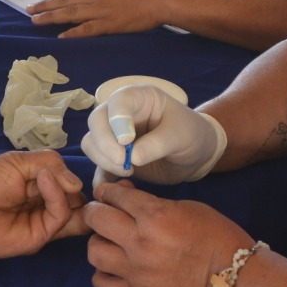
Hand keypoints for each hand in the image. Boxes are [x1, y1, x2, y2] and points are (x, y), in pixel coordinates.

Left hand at [0, 150, 88, 256]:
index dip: (76, 179)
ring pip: (76, 213)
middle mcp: (46, 209)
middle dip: (79, 189)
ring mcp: (44, 225)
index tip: (73, 169)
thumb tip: (77, 183)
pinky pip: (59, 216)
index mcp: (42, 191)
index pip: (73, 188)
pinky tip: (43, 181)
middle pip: (79, 203)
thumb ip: (51, 164)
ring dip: (72, 193)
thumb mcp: (19, 162)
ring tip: (55, 178)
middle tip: (66, 178)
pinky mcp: (39, 237)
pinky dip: (57, 195)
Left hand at [28, 0, 171, 37]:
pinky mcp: (109, 24)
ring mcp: (101, 10)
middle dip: (45, 5)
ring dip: (51, 17)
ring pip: (70, 13)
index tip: (43, 0)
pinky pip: (87, 29)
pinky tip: (61, 36)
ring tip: (36, 20)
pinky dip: (73, 32)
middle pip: (65, 1)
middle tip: (29, 9)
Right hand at [81, 85, 226, 185]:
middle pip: (96, 122)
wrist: (194, 155)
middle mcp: (121, 114)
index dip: (117, 120)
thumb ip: (158, 144)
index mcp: (139, 98)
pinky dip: (101, 177)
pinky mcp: (113, 157)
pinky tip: (111, 187)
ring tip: (129, 171)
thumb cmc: (190, 134)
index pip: (118, 101)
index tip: (127, 141)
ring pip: (92, 143)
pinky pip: (97, 165)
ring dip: (104, 160)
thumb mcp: (181, 136)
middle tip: (125, 162)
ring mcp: (114, 135)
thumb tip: (132, 158)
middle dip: (106, 144)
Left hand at [84, 182, 250, 286]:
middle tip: (101, 212)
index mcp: (154, 216)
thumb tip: (128, 200)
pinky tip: (112, 268)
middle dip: (96, 211)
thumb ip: (152, 204)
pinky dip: (102, 274)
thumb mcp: (186, 207)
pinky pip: (102, 284)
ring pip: (93, 251)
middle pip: (96, 220)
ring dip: (98, 242)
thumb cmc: (215, 235)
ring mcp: (135, 270)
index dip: (108, 190)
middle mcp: (139, 242)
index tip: (107, 193)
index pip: (115, 196)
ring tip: (108, 242)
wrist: (230, 276)